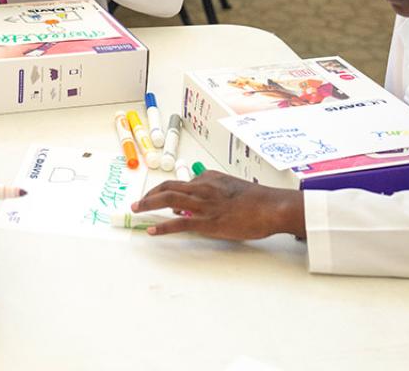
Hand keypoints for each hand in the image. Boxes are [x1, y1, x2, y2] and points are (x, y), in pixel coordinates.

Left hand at [132, 170, 304, 239]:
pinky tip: (152, 230)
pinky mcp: (208, 222)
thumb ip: (216, 193)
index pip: (183, 182)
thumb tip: (202, 204)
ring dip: (148, 204)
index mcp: (210, 179)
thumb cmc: (258, 200)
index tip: (159, 198)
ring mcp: (204, 205)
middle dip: (150, 194)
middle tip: (139, 202)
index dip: (168, 191)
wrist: (272, 207)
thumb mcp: (234, 189)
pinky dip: (162, 226)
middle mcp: (203, 188)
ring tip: (136, 210)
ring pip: (168, 200)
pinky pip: (179, 223)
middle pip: (169, 187)